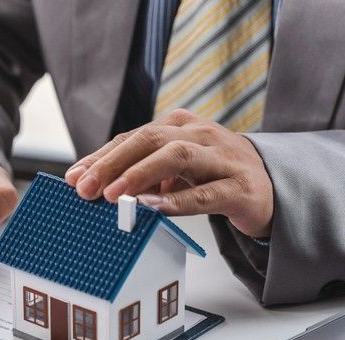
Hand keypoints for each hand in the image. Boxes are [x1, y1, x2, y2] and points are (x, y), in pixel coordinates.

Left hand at [64, 109, 273, 237]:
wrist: (271, 188)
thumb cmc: (213, 176)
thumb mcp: (172, 171)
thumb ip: (138, 174)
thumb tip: (90, 185)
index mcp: (179, 126)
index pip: (132, 138)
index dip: (100, 157)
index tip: (73, 177)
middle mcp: (200, 135)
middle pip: (150, 140)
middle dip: (113, 163)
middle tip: (85, 188)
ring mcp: (222, 158)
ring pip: (177, 157)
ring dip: (140, 175)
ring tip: (113, 195)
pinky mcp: (240, 187)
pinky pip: (206, 192)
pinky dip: (177, 200)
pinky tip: (153, 208)